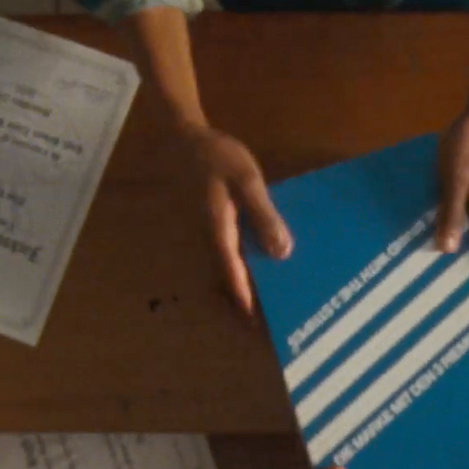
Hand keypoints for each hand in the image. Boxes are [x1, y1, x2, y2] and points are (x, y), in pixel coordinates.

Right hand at [181, 125, 292, 317]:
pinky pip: (227, 260)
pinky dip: (242, 273)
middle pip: (228, 284)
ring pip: (226, 275)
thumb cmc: (218, 157)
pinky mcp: (212, 231)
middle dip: (246, 307)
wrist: (186, 140)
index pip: (234, 278)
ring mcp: (208, 238)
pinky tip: (263, 272)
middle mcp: (210, 242)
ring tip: (270, 307)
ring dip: (244, 292)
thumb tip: (282, 252)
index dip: (248, 304)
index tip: (264, 328)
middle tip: (270, 328)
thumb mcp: (247, 181)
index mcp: (218, 233)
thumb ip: (264, 215)